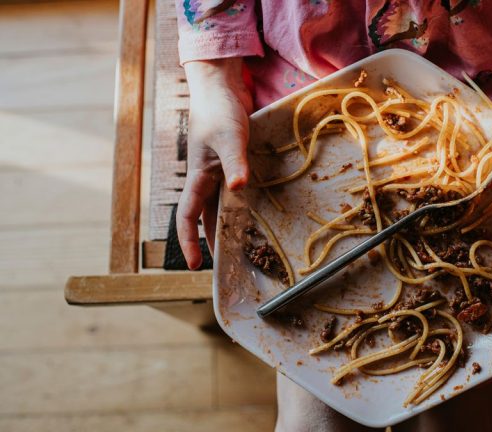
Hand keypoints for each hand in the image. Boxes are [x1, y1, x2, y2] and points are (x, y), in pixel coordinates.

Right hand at [177, 58, 253, 269]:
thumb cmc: (220, 110)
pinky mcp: (231, 162)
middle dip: (211, 240)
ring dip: (227, 223)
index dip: (189, 241)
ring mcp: (218, 170)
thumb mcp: (229, 138)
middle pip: (205, 216)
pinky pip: (233, 191)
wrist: (221, 85)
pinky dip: (240, 204)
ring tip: (240, 245)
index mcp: (198, 176)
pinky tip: (253, 211)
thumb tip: (238, 188)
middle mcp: (206, 177)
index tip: (194, 265)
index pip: (188, 216)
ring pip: (220, 205)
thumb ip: (234, 163)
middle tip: (224, 263)